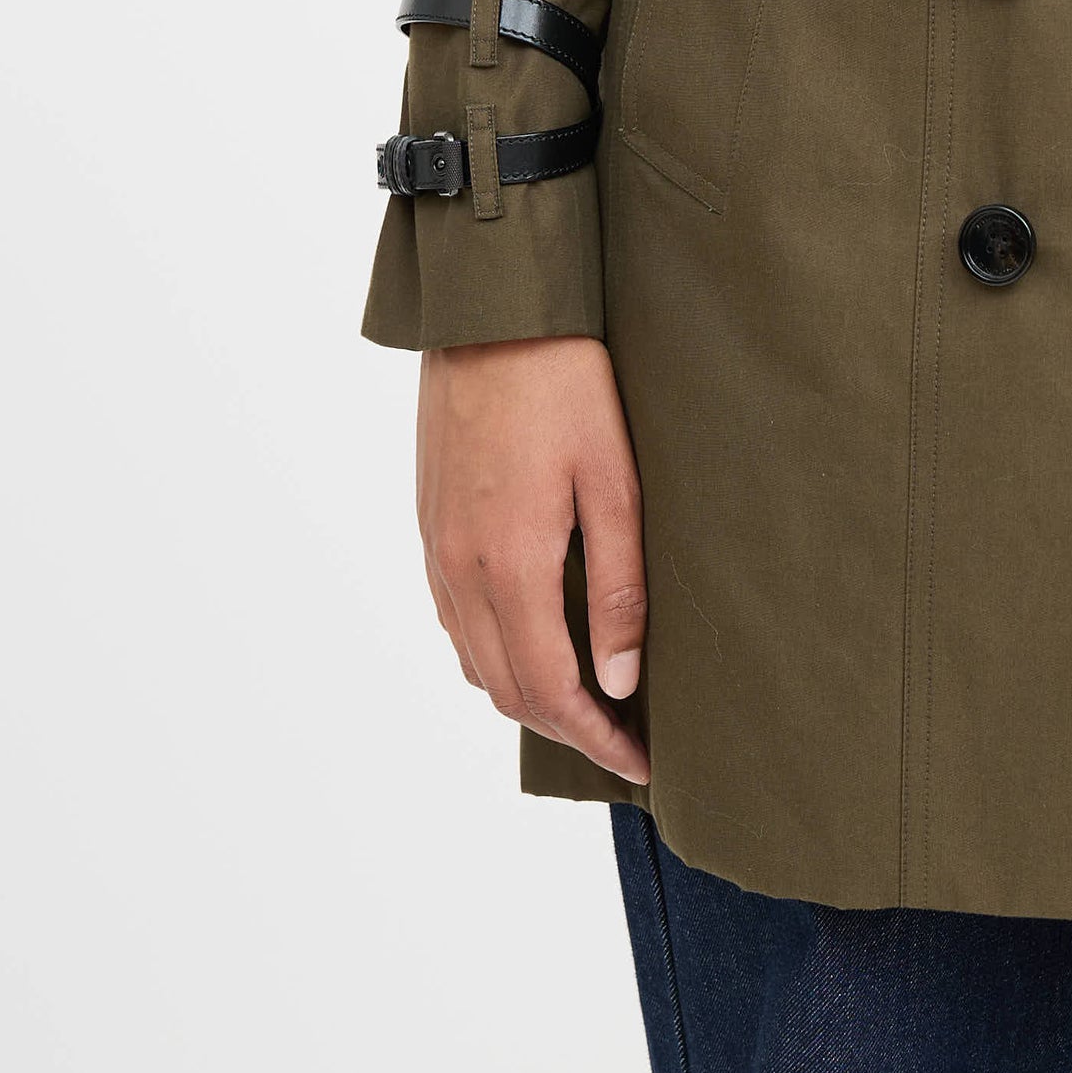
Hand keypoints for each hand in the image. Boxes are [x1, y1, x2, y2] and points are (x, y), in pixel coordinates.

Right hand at [416, 335, 649, 783]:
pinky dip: (493, 650)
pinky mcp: (431, 520)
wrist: (489, 308)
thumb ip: (618, 587)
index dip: (596, 740)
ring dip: (527, 692)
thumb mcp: (614, 480)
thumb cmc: (564, 381)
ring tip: (587, 697)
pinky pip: (454, 617)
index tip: (640, 764)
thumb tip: (620, 680)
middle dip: (565, 728)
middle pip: (506, 689)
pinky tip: (533, 635)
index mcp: (508, 566)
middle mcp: (459, 569)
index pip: (550, 692)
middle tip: (623, 740)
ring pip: (474, 659)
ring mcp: (437, 546)